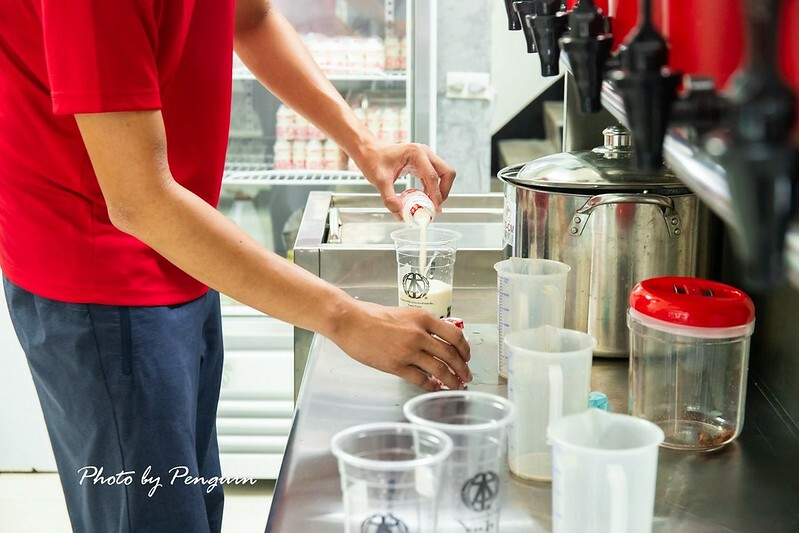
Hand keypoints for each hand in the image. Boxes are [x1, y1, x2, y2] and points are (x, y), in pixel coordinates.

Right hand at [329, 300, 471, 391]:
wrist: (350, 322)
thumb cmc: (371, 315)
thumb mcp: (402, 313)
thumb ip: (419, 325)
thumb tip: (434, 339)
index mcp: (422, 318)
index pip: (454, 335)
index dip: (465, 348)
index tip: (466, 356)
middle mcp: (419, 334)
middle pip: (451, 354)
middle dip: (462, 368)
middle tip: (467, 376)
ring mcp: (408, 351)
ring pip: (439, 369)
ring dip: (452, 380)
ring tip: (457, 386)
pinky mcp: (396, 366)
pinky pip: (420, 379)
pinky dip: (431, 385)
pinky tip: (434, 388)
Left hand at [354, 142, 456, 217]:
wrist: (368, 151)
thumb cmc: (373, 160)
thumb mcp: (380, 180)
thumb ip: (390, 198)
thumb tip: (401, 213)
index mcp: (416, 153)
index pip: (433, 176)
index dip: (436, 195)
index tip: (435, 208)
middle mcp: (424, 152)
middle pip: (446, 172)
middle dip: (444, 191)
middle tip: (436, 205)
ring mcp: (425, 156)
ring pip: (443, 174)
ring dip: (440, 190)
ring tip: (430, 203)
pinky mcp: (422, 162)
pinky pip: (434, 176)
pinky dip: (433, 187)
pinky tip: (423, 196)